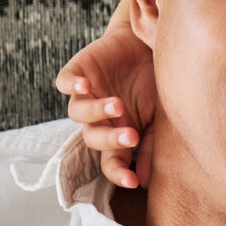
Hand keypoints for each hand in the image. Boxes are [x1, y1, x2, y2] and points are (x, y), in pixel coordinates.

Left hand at [54, 24, 156, 188]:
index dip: (118, 173)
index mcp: (118, 132)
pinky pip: (65, 83)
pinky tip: (85, 85)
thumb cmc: (155, 83)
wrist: (147, 43)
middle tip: (131, 136)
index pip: (113, 160)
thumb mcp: (160, 115)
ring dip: (96, 111)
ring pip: (78, 112)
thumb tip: (145, 180)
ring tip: (117, 105)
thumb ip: (152, 144)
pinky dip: (72, 85)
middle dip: (111, 139)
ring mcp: (87, 95)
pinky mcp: (78, 71)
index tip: (132, 182)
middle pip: (94, 138)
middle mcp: (99, 118)